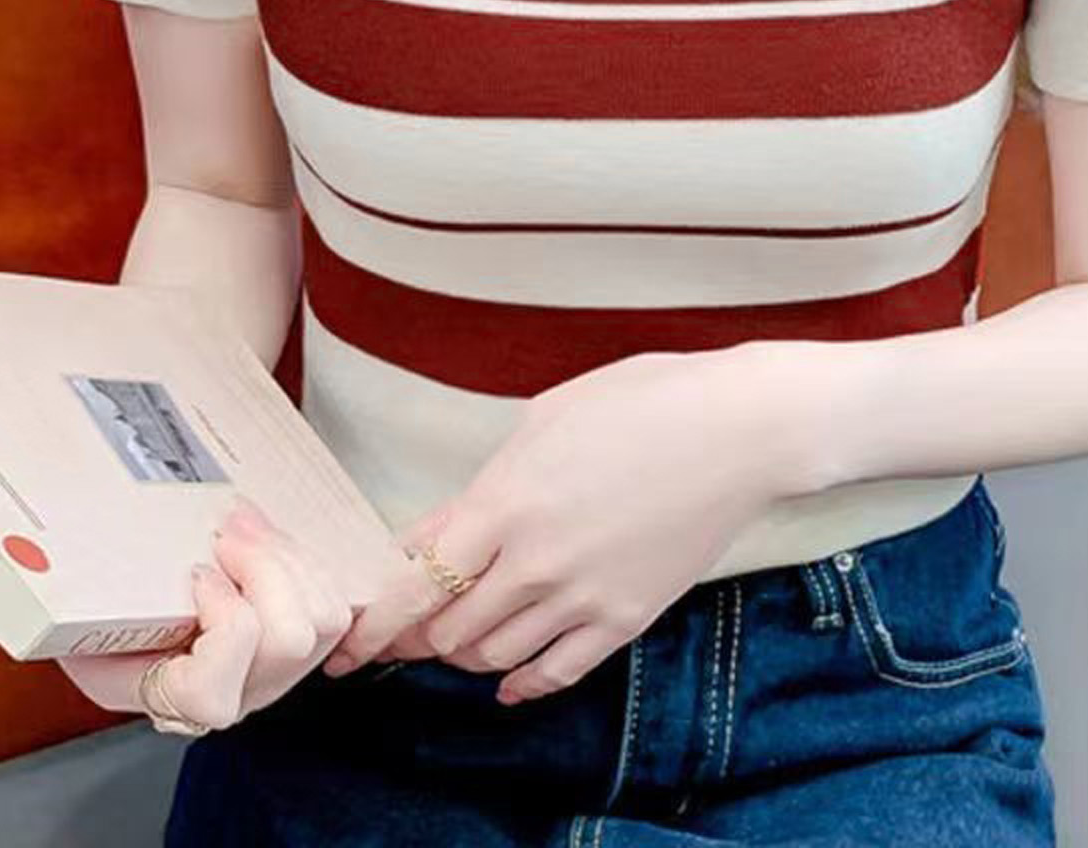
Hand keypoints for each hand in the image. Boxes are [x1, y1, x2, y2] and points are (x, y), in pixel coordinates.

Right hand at [0, 495, 352, 729]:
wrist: (162, 601)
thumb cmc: (114, 611)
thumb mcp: (65, 618)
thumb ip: (16, 619)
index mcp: (172, 698)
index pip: (215, 697)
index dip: (222, 628)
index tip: (195, 576)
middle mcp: (236, 697)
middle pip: (287, 641)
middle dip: (266, 571)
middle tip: (229, 529)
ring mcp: (281, 672)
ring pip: (319, 618)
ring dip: (289, 559)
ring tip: (248, 525)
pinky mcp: (312, 637)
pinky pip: (338, 603)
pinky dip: (312, 560)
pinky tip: (274, 535)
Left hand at [320, 345, 797, 704]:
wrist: (738, 429)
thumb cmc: (642, 402)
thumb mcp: (543, 422)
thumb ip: (482, 488)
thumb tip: (437, 535)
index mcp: (506, 501)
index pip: (415, 582)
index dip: (373, 620)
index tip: (348, 640)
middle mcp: (535, 561)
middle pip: (445, 630)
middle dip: (412, 638)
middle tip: (395, 637)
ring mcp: (583, 596)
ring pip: (492, 658)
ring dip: (462, 654)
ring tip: (452, 641)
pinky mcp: (626, 618)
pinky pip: (557, 674)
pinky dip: (522, 684)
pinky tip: (509, 680)